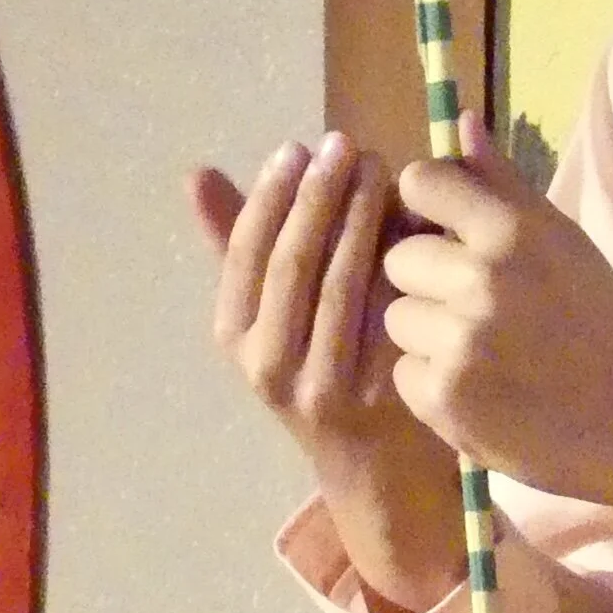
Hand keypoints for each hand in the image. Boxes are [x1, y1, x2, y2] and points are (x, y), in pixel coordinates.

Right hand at [189, 134, 466, 612]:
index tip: (299, 147)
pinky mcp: (378, 394)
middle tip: (349, 146)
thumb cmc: (324, 368)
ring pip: (340, 286)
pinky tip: (416, 224)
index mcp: (236, 336)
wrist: (377, 466)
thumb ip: (241, 244)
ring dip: (360, 220)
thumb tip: (196, 174)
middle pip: (293, 264)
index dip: (271, 195)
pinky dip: (398, 265)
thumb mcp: (273, 313)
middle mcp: (268, 365)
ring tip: (381, 170)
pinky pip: (386, 315)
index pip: (246, 252)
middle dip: (320, 197)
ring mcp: (323, 384)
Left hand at [383, 113, 612, 536]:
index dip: (425, 206)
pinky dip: (434, 383)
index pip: (421, 183)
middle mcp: (482, 278)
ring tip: (482, 351)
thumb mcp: (561, 240)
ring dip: (428, 333)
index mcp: (514, 229)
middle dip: (428, 280)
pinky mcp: (443, 396)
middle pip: (400, 256)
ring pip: (397, 316)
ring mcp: (460, 340)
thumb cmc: (600, 320)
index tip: (445, 231)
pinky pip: (403, 371)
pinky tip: (480, 388)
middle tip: (478, 306)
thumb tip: (458, 121)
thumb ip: (502, 182)